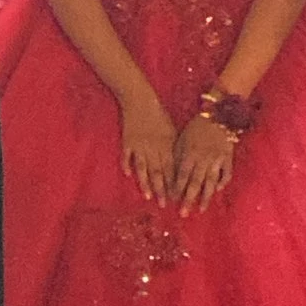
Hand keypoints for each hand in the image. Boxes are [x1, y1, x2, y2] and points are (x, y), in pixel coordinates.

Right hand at [121, 92, 176, 207]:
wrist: (140, 100)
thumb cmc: (158, 114)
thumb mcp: (171, 130)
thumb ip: (174, 147)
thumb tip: (179, 164)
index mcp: (166, 144)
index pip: (171, 168)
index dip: (174, 183)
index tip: (177, 197)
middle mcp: (153, 147)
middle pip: (158, 171)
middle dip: (162, 189)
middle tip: (164, 204)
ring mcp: (139, 145)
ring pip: (143, 168)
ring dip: (146, 183)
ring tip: (148, 196)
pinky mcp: (127, 141)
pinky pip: (127, 156)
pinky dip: (127, 165)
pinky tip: (128, 176)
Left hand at [173, 115, 233, 217]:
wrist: (218, 114)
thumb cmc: (196, 126)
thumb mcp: (183, 137)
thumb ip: (178, 154)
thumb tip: (172, 171)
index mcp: (190, 153)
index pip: (182, 175)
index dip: (177, 188)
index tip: (172, 200)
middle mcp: (203, 159)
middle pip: (195, 183)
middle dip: (188, 199)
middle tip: (183, 214)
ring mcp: (217, 160)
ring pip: (210, 182)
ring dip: (205, 197)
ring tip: (200, 210)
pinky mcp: (228, 158)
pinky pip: (226, 174)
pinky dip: (222, 183)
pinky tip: (217, 190)